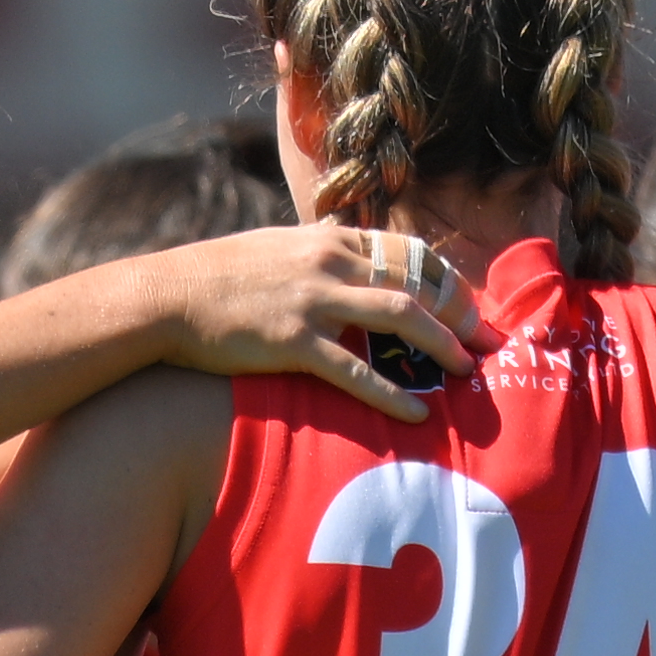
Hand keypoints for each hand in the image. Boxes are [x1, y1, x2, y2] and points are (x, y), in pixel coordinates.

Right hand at [148, 223, 467, 416]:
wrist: (166, 297)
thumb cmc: (216, 276)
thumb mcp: (274, 247)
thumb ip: (316, 250)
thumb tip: (344, 247)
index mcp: (329, 240)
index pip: (408, 252)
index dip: (446, 280)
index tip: (471, 307)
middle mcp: (329, 263)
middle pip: (417, 282)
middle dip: (461, 313)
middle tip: (490, 344)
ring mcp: (314, 302)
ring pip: (400, 318)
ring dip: (442, 345)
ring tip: (467, 372)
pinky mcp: (294, 342)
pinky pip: (356, 371)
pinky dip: (392, 395)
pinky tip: (417, 416)